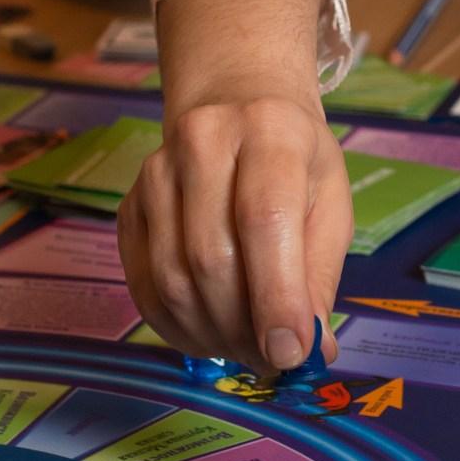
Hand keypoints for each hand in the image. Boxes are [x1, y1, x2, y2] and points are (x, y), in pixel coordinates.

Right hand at [117, 0, 351, 373]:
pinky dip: (176, 327)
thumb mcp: (331, 202)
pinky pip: (143, 283)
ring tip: (245, 349)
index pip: (263, 219)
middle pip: (211, 257)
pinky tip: (208, 336)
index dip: (274, 295)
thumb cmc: (295, 157)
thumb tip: (309, 352)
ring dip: (211, 333)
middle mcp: (203, 142)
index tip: (288, 354)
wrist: (236, 100)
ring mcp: (155, 172)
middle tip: (271, 360)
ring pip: (172, 277)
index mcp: (271, 133)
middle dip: (243, 327)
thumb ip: (319, 275)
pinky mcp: (128, 204)